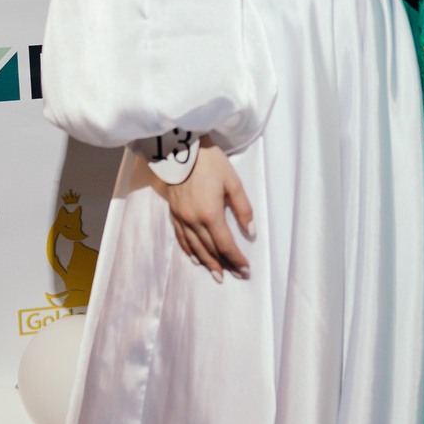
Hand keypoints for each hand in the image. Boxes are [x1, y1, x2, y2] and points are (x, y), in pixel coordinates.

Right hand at [158, 143, 252, 280]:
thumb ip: (243, 209)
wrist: (180, 147)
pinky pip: (181, 238)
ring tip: (217, 275)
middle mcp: (193, 221)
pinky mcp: (173, 212)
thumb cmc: (210, 162)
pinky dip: (189, 251)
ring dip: (207, 263)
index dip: (236, 259)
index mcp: (210, 214)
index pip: (225, 244)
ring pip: (195, 247)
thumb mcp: (233, 182)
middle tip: (235, 276)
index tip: (246, 270)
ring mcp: (181, 218)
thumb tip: (250, 232)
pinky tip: (195, 259)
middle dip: (224, 264)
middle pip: (210, 249)